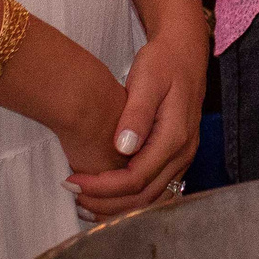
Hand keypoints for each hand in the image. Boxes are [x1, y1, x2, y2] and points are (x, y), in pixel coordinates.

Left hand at [64, 28, 207, 220]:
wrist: (185, 51)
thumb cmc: (163, 62)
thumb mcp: (147, 80)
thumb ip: (136, 114)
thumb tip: (123, 148)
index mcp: (175, 137)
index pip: (136, 178)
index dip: (103, 187)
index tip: (73, 181)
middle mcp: (183, 153)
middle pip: (144, 197)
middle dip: (106, 203)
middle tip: (73, 195)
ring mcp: (183, 157)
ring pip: (151, 198)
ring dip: (117, 206)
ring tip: (84, 202)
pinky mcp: (177, 156)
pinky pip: (155, 188)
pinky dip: (130, 197)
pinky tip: (107, 194)